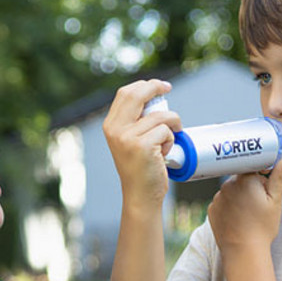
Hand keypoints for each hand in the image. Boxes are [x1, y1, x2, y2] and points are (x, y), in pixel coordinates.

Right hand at [101, 80, 180, 206]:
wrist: (140, 195)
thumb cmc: (141, 167)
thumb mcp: (131, 140)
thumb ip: (136, 120)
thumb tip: (156, 98)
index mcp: (110, 126)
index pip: (126, 93)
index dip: (145, 85)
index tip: (160, 86)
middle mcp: (115, 129)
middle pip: (138, 94)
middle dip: (156, 87)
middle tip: (168, 89)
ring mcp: (127, 137)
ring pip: (160, 116)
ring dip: (171, 125)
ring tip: (167, 141)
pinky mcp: (143, 146)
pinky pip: (166, 131)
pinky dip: (171, 140)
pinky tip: (163, 154)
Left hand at [208, 156, 281, 254]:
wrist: (243, 251)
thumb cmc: (263, 227)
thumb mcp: (275, 201)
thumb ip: (279, 177)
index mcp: (244, 179)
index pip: (252, 166)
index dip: (261, 173)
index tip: (266, 181)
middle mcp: (227, 185)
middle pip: (241, 179)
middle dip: (250, 186)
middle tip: (260, 203)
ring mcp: (217, 198)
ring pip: (231, 191)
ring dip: (239, 196)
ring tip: (248, 214)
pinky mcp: (211, 209)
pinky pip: (222, 202)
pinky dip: (229, 207)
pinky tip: (238, 219)